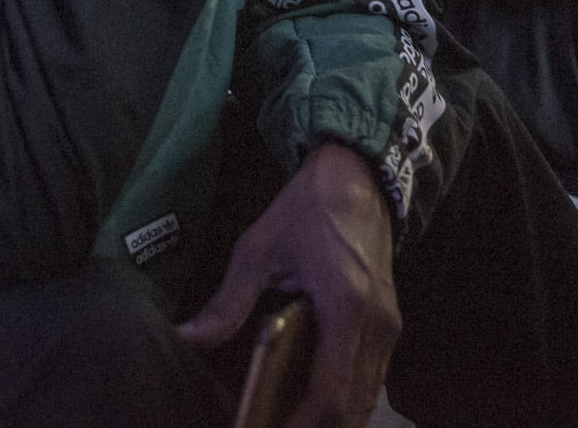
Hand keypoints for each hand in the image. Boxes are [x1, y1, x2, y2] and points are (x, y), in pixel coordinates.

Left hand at [178, 144, 397, 427]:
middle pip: (353, 407)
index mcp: (345, 308)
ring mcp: (389, 327)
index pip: (331, 392)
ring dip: (333, 420)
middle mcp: (376, 326)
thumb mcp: (259, 248)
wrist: (359, 175)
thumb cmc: (308, 208)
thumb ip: (227, 301)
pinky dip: (346, 400)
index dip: (300, 425)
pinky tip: (312, 405)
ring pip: (367, 398)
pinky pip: (372, 379)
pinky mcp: (390, 323)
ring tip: (288, 422)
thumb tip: (187, 338)